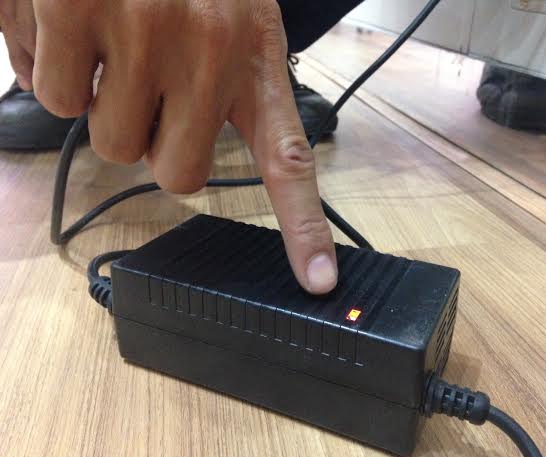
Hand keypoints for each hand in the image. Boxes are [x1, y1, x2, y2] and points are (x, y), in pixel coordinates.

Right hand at [2, 0, 337, 293]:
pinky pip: (53, 95)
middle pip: (174, 172)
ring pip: (107, 140)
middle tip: (144, 88)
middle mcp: (210, 47)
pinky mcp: (78, 11)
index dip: (303, 228)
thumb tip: (158, 157)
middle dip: (150, 143)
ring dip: (100, 101)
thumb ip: (209, 95)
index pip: (289, 158)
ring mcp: (145, 29)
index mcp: (255, 54)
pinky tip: (68, 20)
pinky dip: (50, 67)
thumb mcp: (226, 16)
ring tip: (107, 39)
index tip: (320, 281)